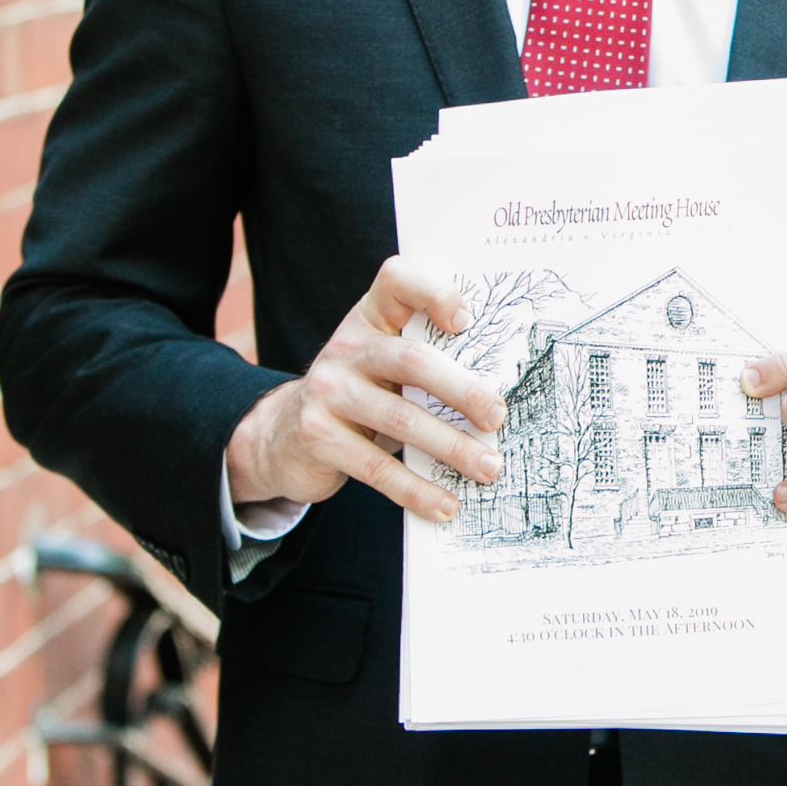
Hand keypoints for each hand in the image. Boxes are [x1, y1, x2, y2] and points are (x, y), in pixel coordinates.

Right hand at [225, 258, 503, 525]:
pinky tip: (446, 505)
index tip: (466, 320)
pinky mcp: (317, 436)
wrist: (285, 434)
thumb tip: (501, 399)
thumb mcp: (387, 363)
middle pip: (413, 361)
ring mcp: (328, 390)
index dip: (433, 292)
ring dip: (451, 448)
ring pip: (400, 420)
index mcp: (373, 316)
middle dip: (463, 391)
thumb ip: (430, 361)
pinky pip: (377, 467)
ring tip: (488, 468)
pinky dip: (416, 490)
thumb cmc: (363, 392)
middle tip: (498, 417)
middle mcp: (347, 346)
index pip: (398, 280)